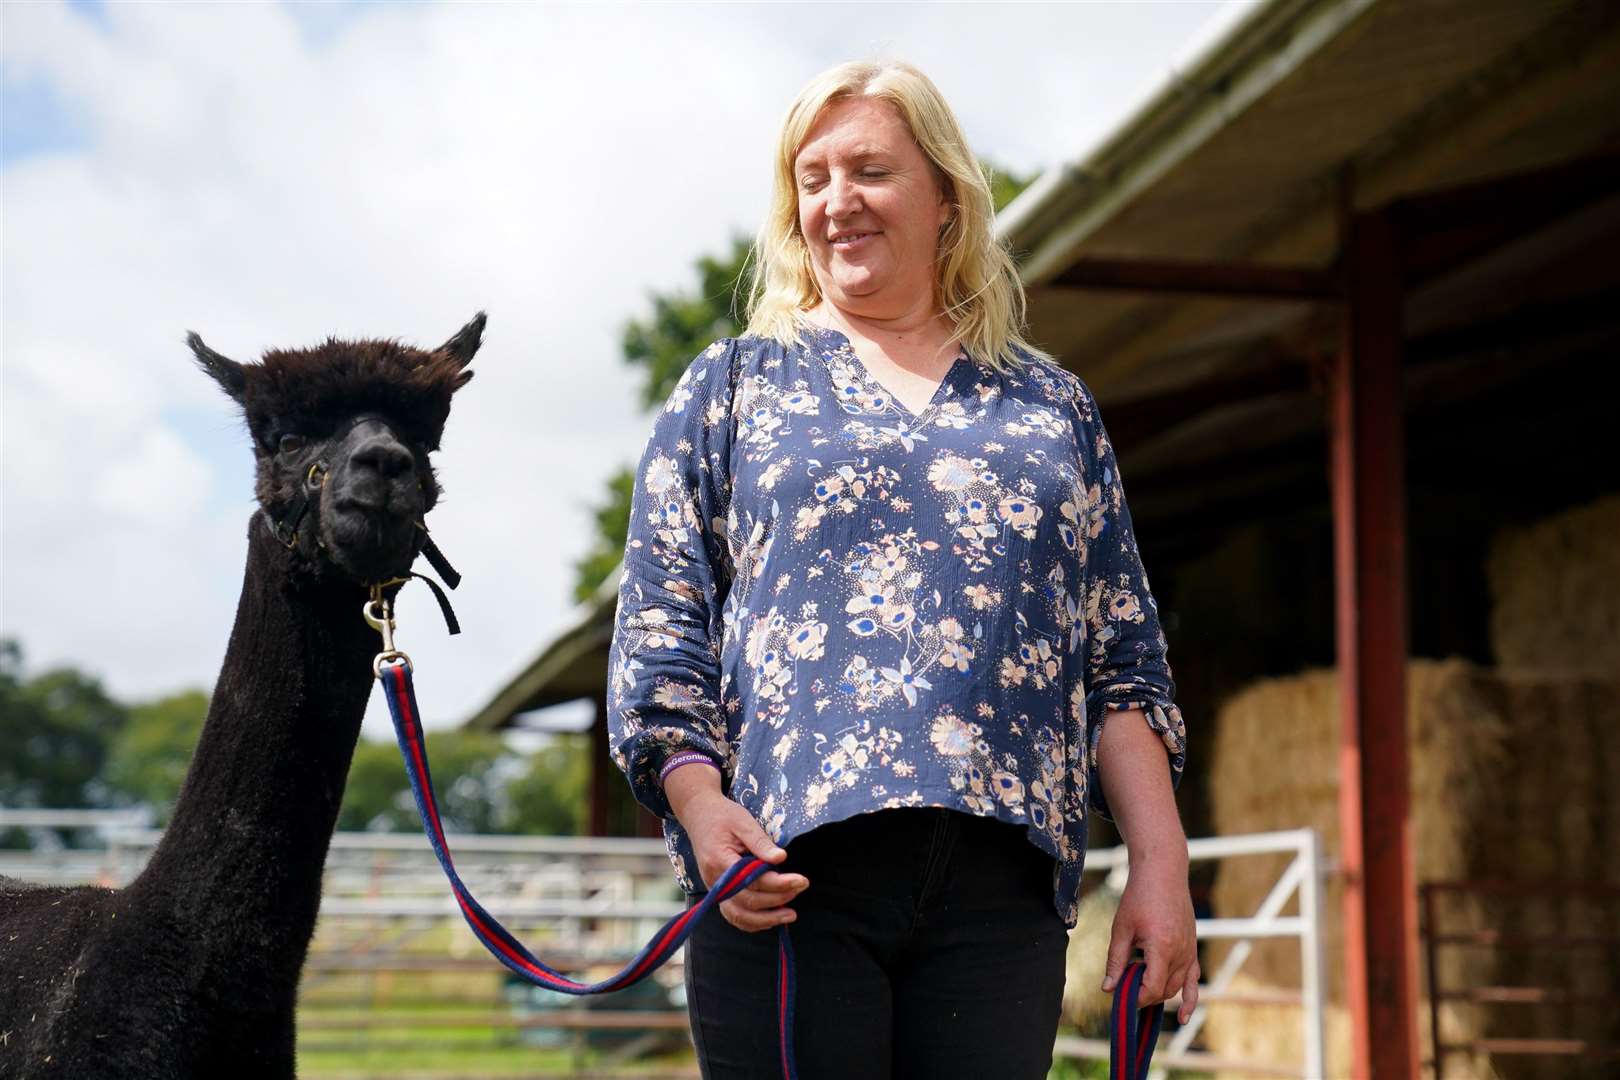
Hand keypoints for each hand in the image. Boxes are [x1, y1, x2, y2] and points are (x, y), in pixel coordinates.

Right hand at [671, 782, 807, 932]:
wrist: (700, 816)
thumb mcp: (743, 822)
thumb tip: (781, 858)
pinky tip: (771, 919)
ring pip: (739, 916)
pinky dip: (752, 922)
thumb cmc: (723, 816)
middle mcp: (715, 880)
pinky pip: (734, 915)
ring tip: (790, 915)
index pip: (753, 880)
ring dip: (766, 919)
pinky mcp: (718, 893)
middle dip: (778, 899)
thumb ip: (760, 842)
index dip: (779, 883)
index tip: (801, 880)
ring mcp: (714, 889)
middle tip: (801, 887)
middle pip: (748, 900)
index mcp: (719, 860)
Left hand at [1102, 856, 1199, 1023]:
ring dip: (1159, 993)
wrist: (1162, 873)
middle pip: (1164, 990)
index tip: (1121, 996)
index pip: (1153, 987)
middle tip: (1124, 989)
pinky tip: (1183, 1017)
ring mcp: (1190, 951)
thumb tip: (1108, 988)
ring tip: (1139, 992)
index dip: (1136, 997)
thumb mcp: (1121, 928)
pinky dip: (1189, 998)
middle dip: (1144, 995)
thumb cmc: (1139, 897)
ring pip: (1177, 986)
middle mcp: (1181, 953)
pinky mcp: (1192, 948)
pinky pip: (1193, 979)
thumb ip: (1116, 961)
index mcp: (1163, 948)